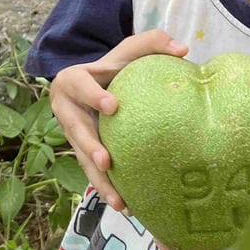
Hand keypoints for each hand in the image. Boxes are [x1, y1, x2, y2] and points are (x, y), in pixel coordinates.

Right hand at [49, 30, 189, 206]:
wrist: (94, 85)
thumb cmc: (114, 67)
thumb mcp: (128, 51)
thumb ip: (152, 43)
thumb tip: (183, 50)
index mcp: (72, 82)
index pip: (79, 86)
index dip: (92, 97)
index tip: (112, 107)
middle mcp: (66, 110)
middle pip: (75, 131)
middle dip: (89, 148)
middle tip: (107, 161)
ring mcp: (73, 135)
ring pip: (82, 160)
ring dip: (99, 180)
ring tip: (119, 200)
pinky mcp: (82, 153)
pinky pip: (92, 174)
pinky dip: (107, 189)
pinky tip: (125, 206)